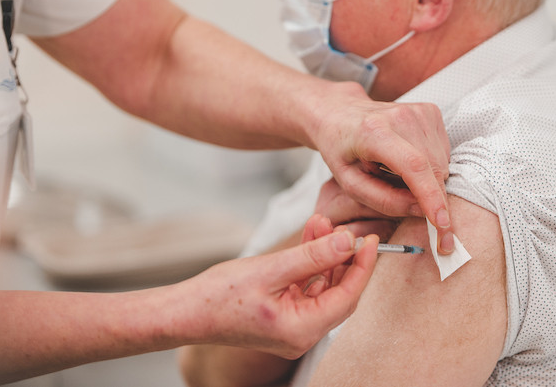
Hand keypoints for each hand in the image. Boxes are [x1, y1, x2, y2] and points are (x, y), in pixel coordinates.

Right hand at [179, 226, 378, 358]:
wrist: (185, 312)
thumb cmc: (220, 297)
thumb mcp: (271, 269)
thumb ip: (313, 256)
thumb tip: (348, 241)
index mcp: (303, 329)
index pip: (348, 296)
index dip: (363, 266)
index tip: (370, 239)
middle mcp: (303, 332)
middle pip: (340, 292)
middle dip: (343, 257)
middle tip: (346, 227)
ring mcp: (293, 325)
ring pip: (323, 286)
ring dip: (325, 255)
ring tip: (321, 223)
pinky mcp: (284, 314)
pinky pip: (307, 286)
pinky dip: (310, 263)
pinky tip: (310, 236)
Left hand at [309, 82, 455, 252]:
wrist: (341, 113)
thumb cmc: (341, 150)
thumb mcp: (350, 183)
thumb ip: (383, 201)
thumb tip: (421, 211)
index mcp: (373, 132)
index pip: (413, 165)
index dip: (431, 196)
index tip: (442, 224)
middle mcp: (401, 117)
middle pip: (433, 168)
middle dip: (429, 195)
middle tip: (403, 196)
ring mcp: (419, 111)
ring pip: (442, 163)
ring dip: (427, 178)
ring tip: (396, 170)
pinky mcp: (430, 111)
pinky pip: (443, 151)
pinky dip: (430, 164)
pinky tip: (407, 157)